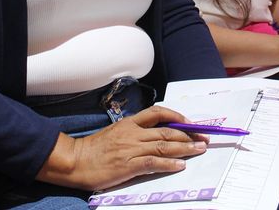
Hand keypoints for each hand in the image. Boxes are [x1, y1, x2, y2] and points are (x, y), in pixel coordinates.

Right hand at [36, 105, 207, 190]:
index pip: (158, 112)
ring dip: (185, 147)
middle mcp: (133, 133)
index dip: (177, 116)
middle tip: (204, 138)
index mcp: (129, 123)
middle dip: (189, 134)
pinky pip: (153, 162)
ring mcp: (131, 149)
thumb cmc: (92, 149)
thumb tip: (154, 136)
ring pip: (164, 144)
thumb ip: (133, 132)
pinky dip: (169, 163)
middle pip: (167, 130)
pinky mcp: (128, 165)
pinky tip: (180, 165)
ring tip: (199, 149)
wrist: (74, 161)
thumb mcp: (114, 133)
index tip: (191, 123)